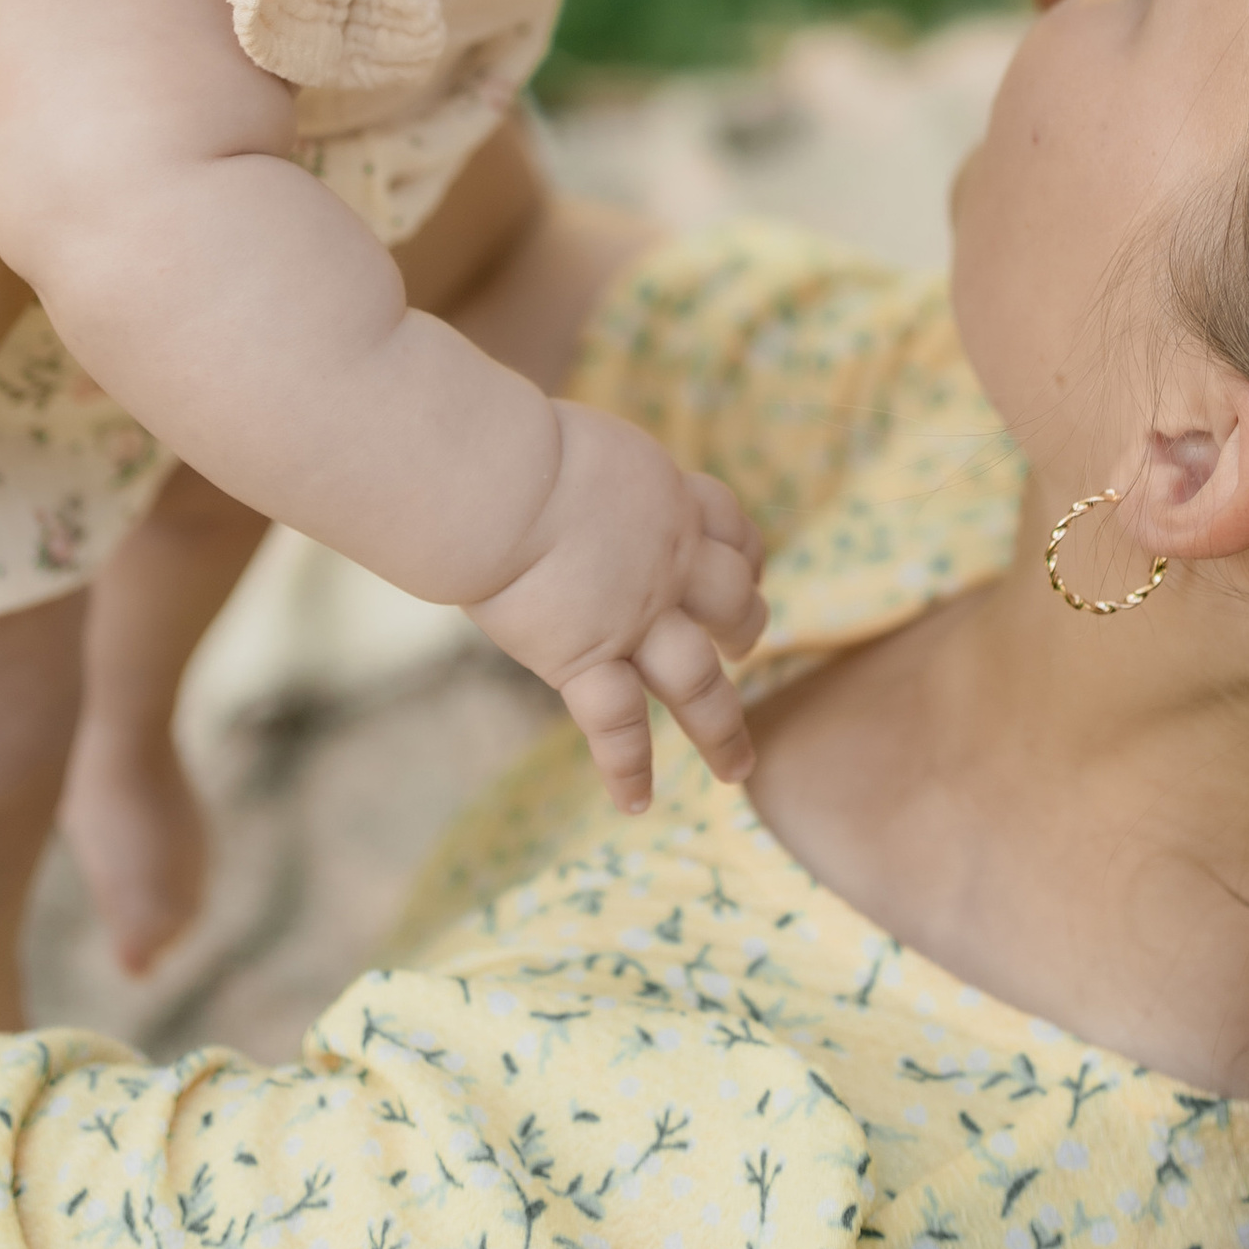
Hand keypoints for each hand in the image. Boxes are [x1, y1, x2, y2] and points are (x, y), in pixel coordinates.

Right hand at [468, 405, 765, 814]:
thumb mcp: (575, 446)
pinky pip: (617, 725)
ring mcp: (634, 619)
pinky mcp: (585, 659)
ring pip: (699, 681)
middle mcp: (669, 565)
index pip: (730, 527)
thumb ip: (586, 476)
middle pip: (734, 604)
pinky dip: (627, 767)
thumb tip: (547, 472)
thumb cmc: (510, 447)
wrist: (502, 483)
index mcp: (669, 500)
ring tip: (736, 767)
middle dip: (744, 628)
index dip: (744, 552)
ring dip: (722, 726)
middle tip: (744, 648)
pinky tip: (635, 802)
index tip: (747, 566)